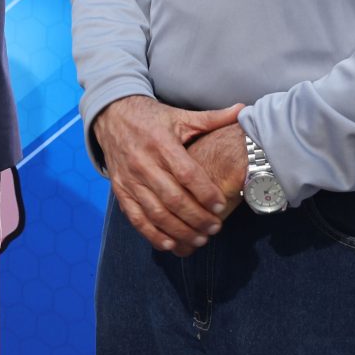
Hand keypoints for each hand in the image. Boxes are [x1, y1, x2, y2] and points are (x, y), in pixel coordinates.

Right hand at [91, 95, 245, 255]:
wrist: (111, 116)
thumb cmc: (151, 118)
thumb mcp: (180, 116)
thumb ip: (211, 118)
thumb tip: (242, 110)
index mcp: (161, 143)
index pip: (186, 173)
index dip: (205, 192)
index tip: (221, 206)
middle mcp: (143, 163)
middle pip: (173, 198)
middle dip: (196, 218)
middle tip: (215, 228)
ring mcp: (130, 179)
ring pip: (156, 213)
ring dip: (179, 231)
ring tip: (200, 240)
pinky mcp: (120, 190)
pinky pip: (136, 218)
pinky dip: (153, 234)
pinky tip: (171, 244)